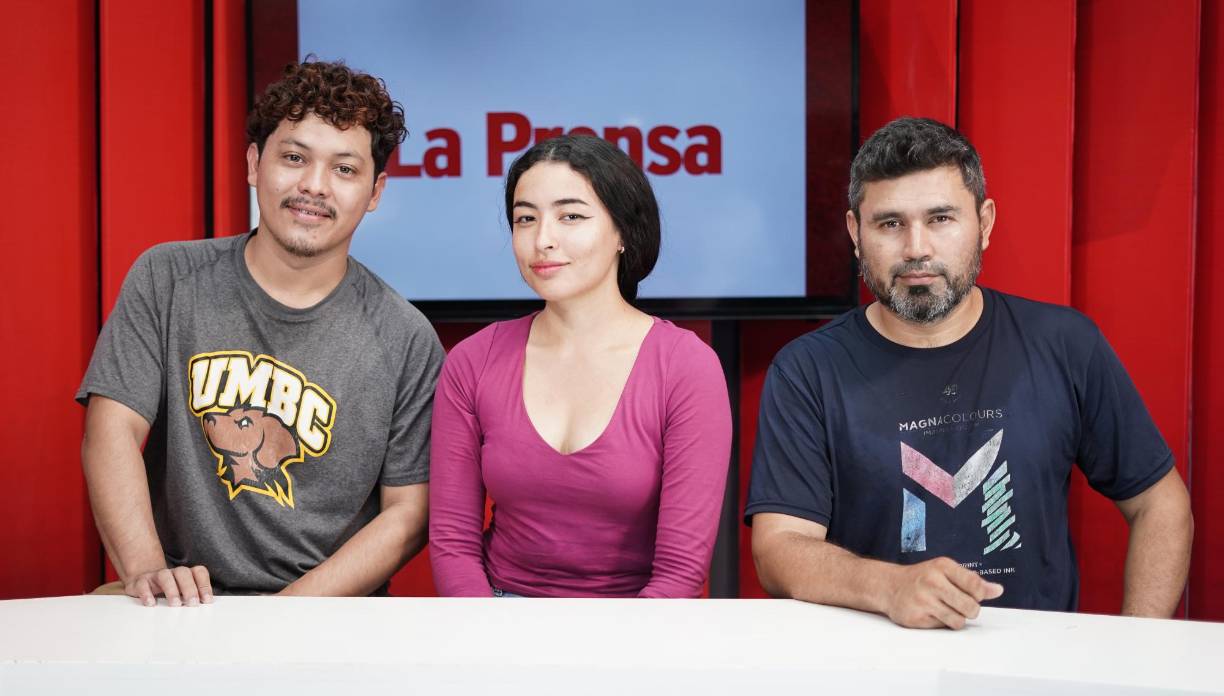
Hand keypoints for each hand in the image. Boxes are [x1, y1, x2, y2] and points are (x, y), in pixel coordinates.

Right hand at [124, 566, 213, 606]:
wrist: (142, 584)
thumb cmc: (168, 591)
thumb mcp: (181, 594)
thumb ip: (192, 599)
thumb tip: (205, 609)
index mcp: (185, 574)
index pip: (199, 572)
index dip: (204, 584)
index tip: (207, 600)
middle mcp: (172, 573)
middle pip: (183, 573)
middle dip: (190, 588)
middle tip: (193, 603)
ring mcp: (156, 576)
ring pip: (164, 576)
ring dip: (171, 589)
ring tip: (175, 604)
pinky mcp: (140, 582)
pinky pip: (143, 584)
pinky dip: (147, 593)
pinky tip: (151, 603)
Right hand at [884, 557, 1002, 628]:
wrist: (890, 586)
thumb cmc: (923, 578)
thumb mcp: (947, 571)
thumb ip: (973, 581)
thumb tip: (997, 590)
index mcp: (943, 566)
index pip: (975, 585)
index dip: (980, 594)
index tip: (975, 594)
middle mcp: (932, 582)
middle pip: (971, 607)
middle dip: (970, 609)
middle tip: (959, 604)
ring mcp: (923, 600)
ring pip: (959, 621)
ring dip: (956, 618)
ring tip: (945, 609)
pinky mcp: (916, 618)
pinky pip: (942, 627)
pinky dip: (941, 623)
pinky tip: (931, 613)